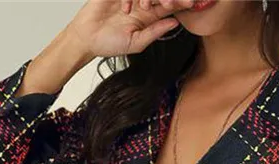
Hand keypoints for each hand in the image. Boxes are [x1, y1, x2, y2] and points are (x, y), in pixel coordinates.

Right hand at [68, 0, 195, 59]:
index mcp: (149, 16)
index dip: (180, 3)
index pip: (169, 5)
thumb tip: (175, 23)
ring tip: (145, 8)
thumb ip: (155, 32)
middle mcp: (141, 2)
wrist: (86, 39)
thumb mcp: (137, 43)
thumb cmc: (110, 43)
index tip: (192, 3)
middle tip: (178, 0)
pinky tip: (126, 9)